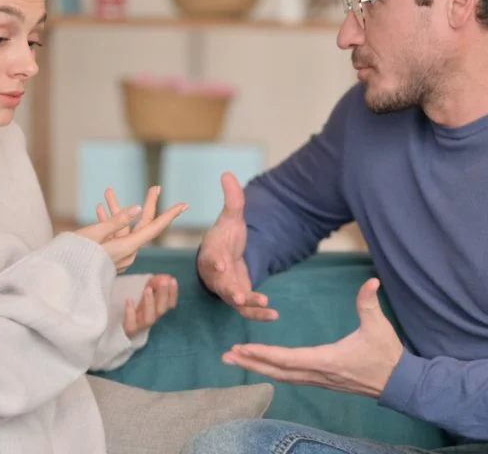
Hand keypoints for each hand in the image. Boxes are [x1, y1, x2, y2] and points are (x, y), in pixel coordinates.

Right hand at [76, 189, 186, 271]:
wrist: (62, 279)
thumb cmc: (76, 256)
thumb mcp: (95, 234)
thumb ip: (116, 221)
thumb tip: (137, 209)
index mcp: (126, 247)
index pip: (154, 228)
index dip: (169, 215)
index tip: (184, 205)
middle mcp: (126, 252)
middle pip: (141, 225)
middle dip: (146, 205)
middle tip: (156, 187)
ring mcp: (118, 256)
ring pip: (123, 229)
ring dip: (115, 210)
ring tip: (107, 192)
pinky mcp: (109, 257)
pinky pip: (114, 236)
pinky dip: (108, 222)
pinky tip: (99, 209)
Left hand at [123, 274, 177, 338]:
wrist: (120, 325)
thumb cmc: (136, 305)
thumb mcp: (146, 290)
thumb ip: (156, 282)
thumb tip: (166, 277)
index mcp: (157, 309)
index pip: (170, 303)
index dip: (173, 293)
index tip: (172, 280)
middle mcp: (152, 317)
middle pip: (161, 310)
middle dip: (163, 295)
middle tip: (163, 282)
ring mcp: (140, 324)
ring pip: (149, 319)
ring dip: (150, 303)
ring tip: (148, 289)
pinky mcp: (129, 329)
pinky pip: (131, 325)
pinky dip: (131, 313)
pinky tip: (129, 299)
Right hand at [197, 173, 276, 320]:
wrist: (222, 257)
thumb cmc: (225, 237)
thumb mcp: (231, 217)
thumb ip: (232, 199)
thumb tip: (227, 173)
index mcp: (213, 254)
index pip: (211, 258)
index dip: (215, 262)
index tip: (221, 264)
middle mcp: (218, 275)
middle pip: (221, 284)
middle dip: (230, 290)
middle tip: (239, 295)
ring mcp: (228, 289)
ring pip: (235, 301)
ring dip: (249, 304)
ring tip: (265, 304)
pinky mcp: (240, 299)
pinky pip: (247, 310)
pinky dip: (259, 315)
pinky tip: (275, 315)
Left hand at [220, 278, 403, 398]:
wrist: (399, 382)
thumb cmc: (387, 354)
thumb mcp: (379, 326)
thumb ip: (369, 303)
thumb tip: (371, 281)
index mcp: (328, 360)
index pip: (289, 359)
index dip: (265, 354)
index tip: (243, 349)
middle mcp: (319, 373)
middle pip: (278, 371)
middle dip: (251, 363)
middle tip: (226, 356)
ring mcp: (320, 380)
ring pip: (282, 376)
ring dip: (258, 368)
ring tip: (235, 360)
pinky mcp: (322, 381)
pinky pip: (291, 378)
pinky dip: (273, 371)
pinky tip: (262, 366)